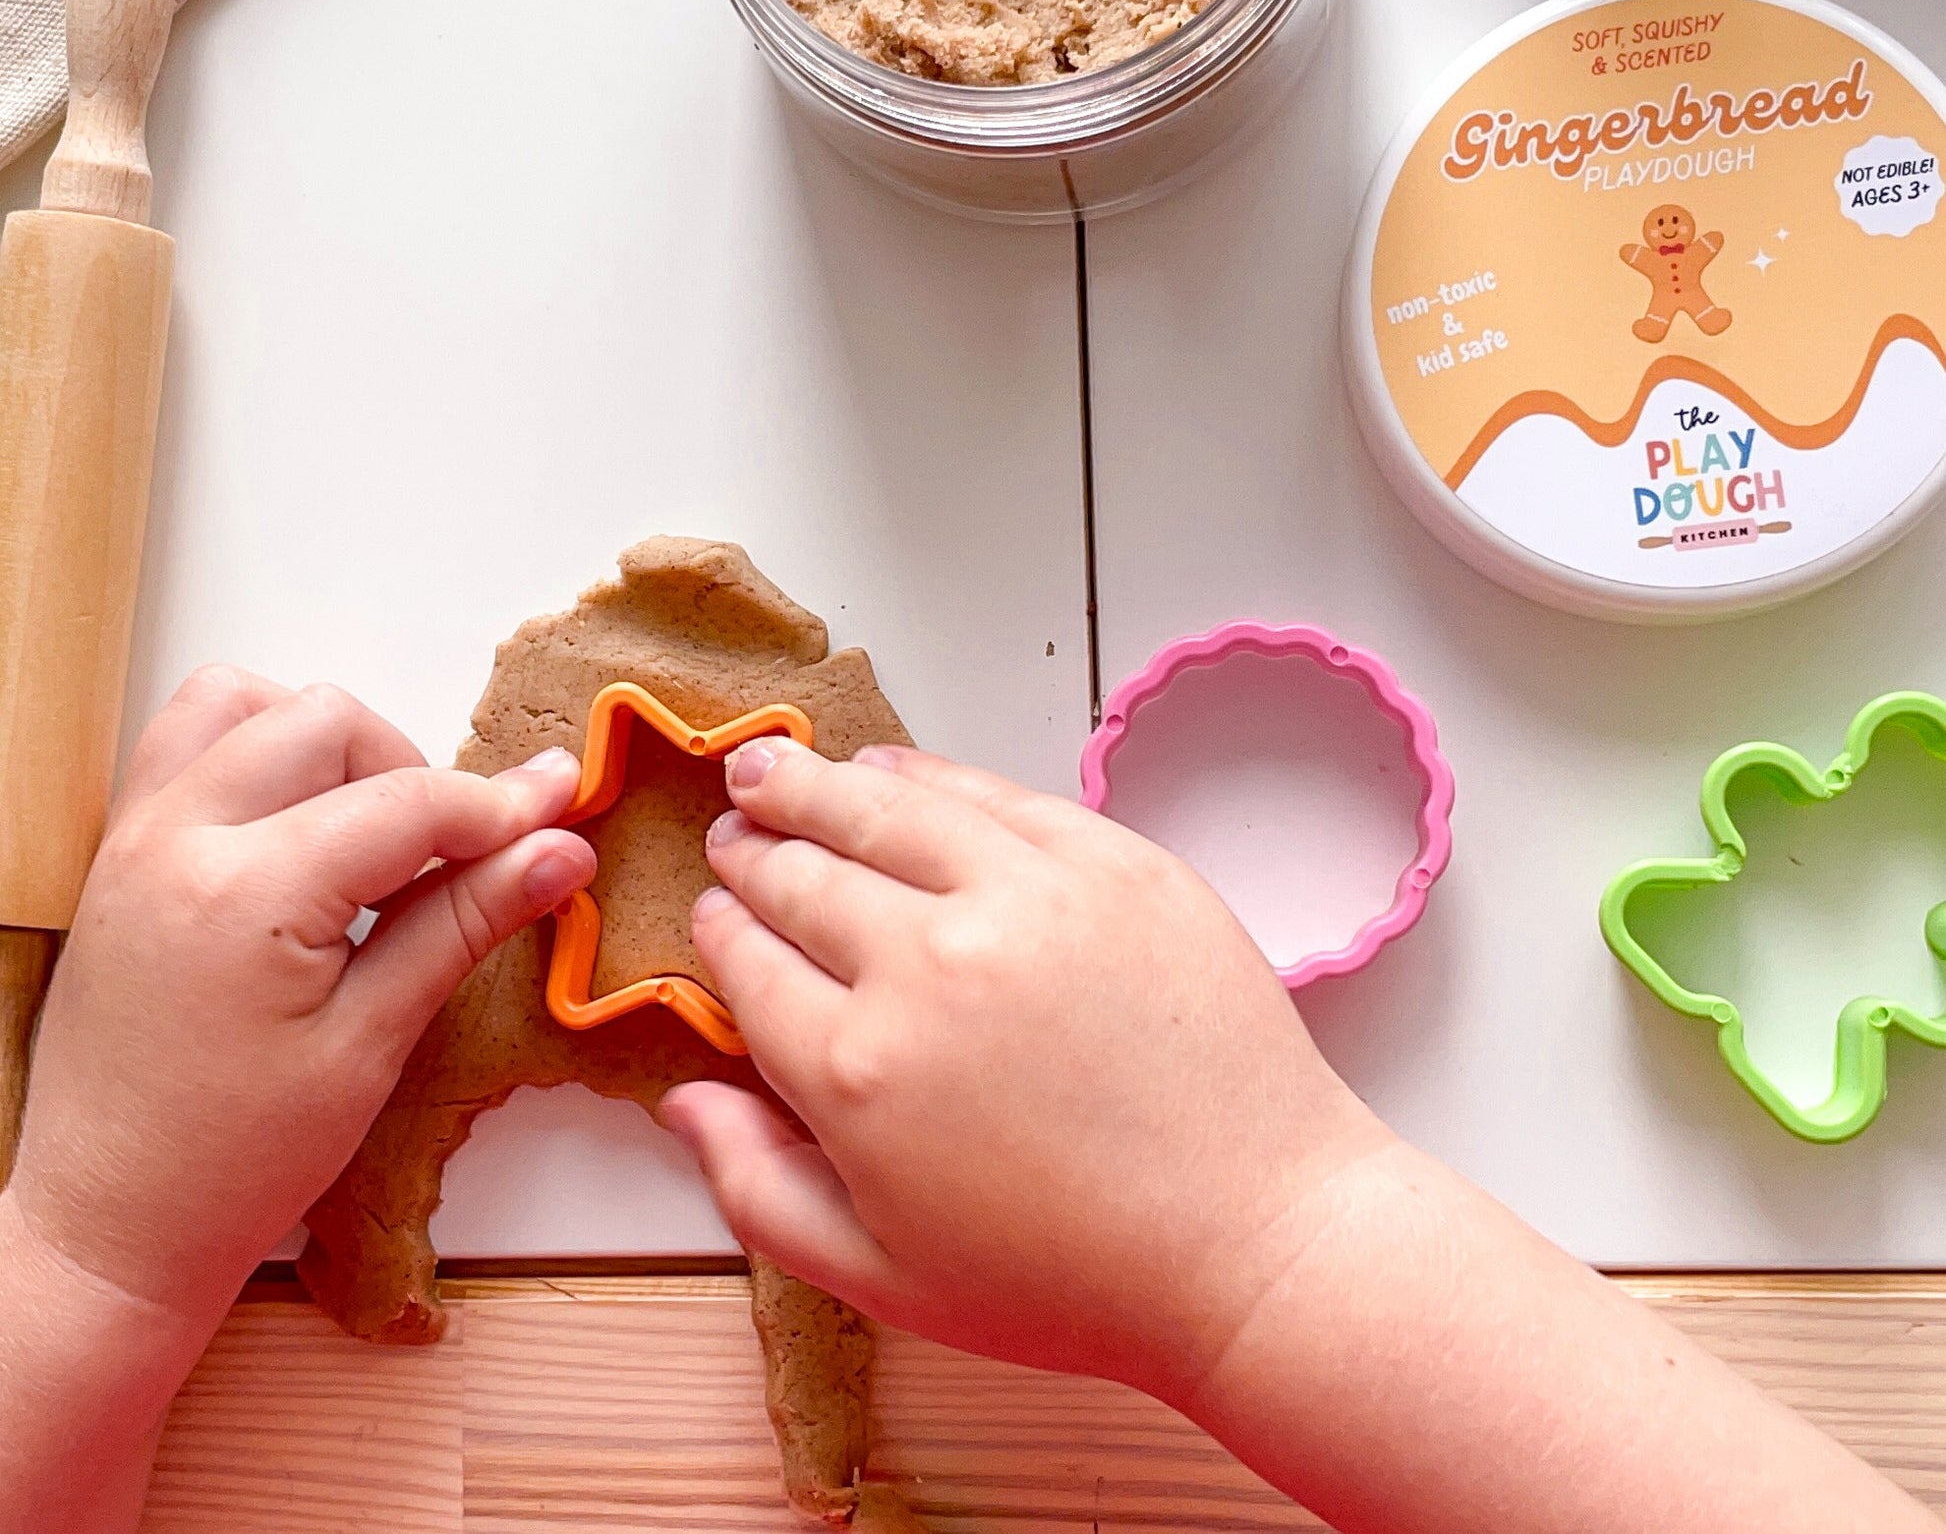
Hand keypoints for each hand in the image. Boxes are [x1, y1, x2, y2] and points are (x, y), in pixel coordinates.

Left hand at [4, 666, 595, 1330]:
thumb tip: (559, 851)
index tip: (561, 814)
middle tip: (452, 857)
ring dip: (324, 741)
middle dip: (411, 772)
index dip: (499, 807)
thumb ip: (463, 924)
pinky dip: (256, 750)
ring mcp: (134, 839)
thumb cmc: (231, 1163)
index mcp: (245, 896)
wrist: (106, 1228)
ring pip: (244, 702)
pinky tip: (299, 831)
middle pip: (328, 722)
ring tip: (365, 830)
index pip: (407, 802)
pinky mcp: (118, 853)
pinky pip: (186, 741)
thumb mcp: (371, 1044)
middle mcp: (176, 841)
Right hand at [656, 739, 1388, 1405]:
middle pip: (804, 874)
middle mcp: (926, 963)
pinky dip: (926, 773)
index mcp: (855, 1069)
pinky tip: (890, 767)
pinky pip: (994, 794)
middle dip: (754, 848)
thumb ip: (759, 1189)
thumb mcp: (885, 1278)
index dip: (720, 929)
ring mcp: (1026, 897)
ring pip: (885, 809)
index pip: (748, 964)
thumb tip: (683, 1096)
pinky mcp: (1111, 861)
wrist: (1257, 1241)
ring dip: (813, 783)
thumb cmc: (1073, 1277)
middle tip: (732, 829)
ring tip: (770, 767)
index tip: (713, 911)